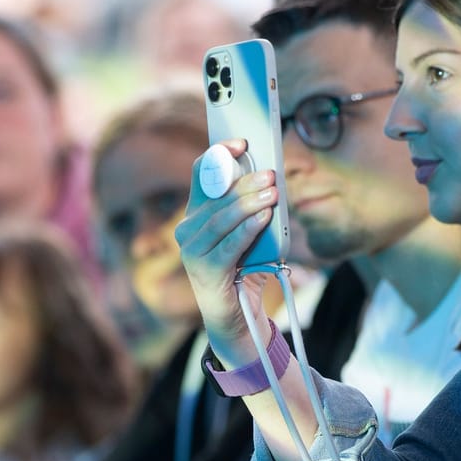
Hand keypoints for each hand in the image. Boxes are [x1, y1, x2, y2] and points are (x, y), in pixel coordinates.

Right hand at [175, 144, 278, 363]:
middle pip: (216, 197)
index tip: (242, 142)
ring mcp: (193, 252)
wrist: (238, 317)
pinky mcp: (206, 271)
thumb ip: (251, 210)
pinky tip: (264, 217)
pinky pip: (230, 244)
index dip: (219, 154)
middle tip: (270, 174)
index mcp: (194, 216)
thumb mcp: (248, 234)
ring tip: (273, 193)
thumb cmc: (245, 271)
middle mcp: (187, 231)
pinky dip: (248, 229)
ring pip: (223, 219)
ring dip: (250, 203)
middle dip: (245, 182)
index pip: (201, 174)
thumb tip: (271, 181)